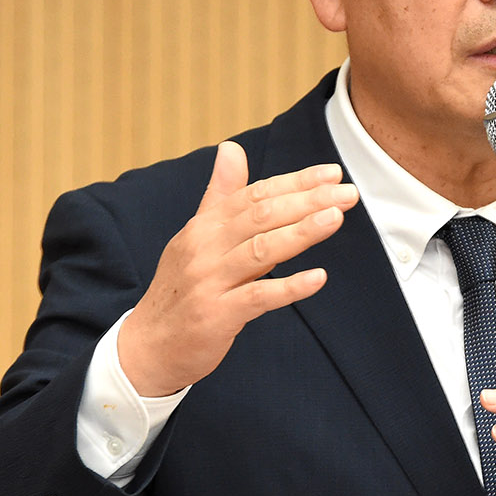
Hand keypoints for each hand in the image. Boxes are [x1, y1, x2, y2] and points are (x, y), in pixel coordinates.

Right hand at [118, 141, 357, 395]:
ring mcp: (209, 282)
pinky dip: (289, 286)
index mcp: (203, 226)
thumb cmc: (182, 290)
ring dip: (301, 232)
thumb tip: (232, 148)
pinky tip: (319, 278)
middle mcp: (203, 248)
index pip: (254, 195)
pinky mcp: (216, 316)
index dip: (295, 182)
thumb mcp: (196, 238)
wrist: (148, 348)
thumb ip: (220, 195)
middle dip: (307, 201)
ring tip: (336, 218)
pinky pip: (258, 297)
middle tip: (347, 193)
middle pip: (260, 216)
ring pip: (261, 250)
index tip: (332, 174)